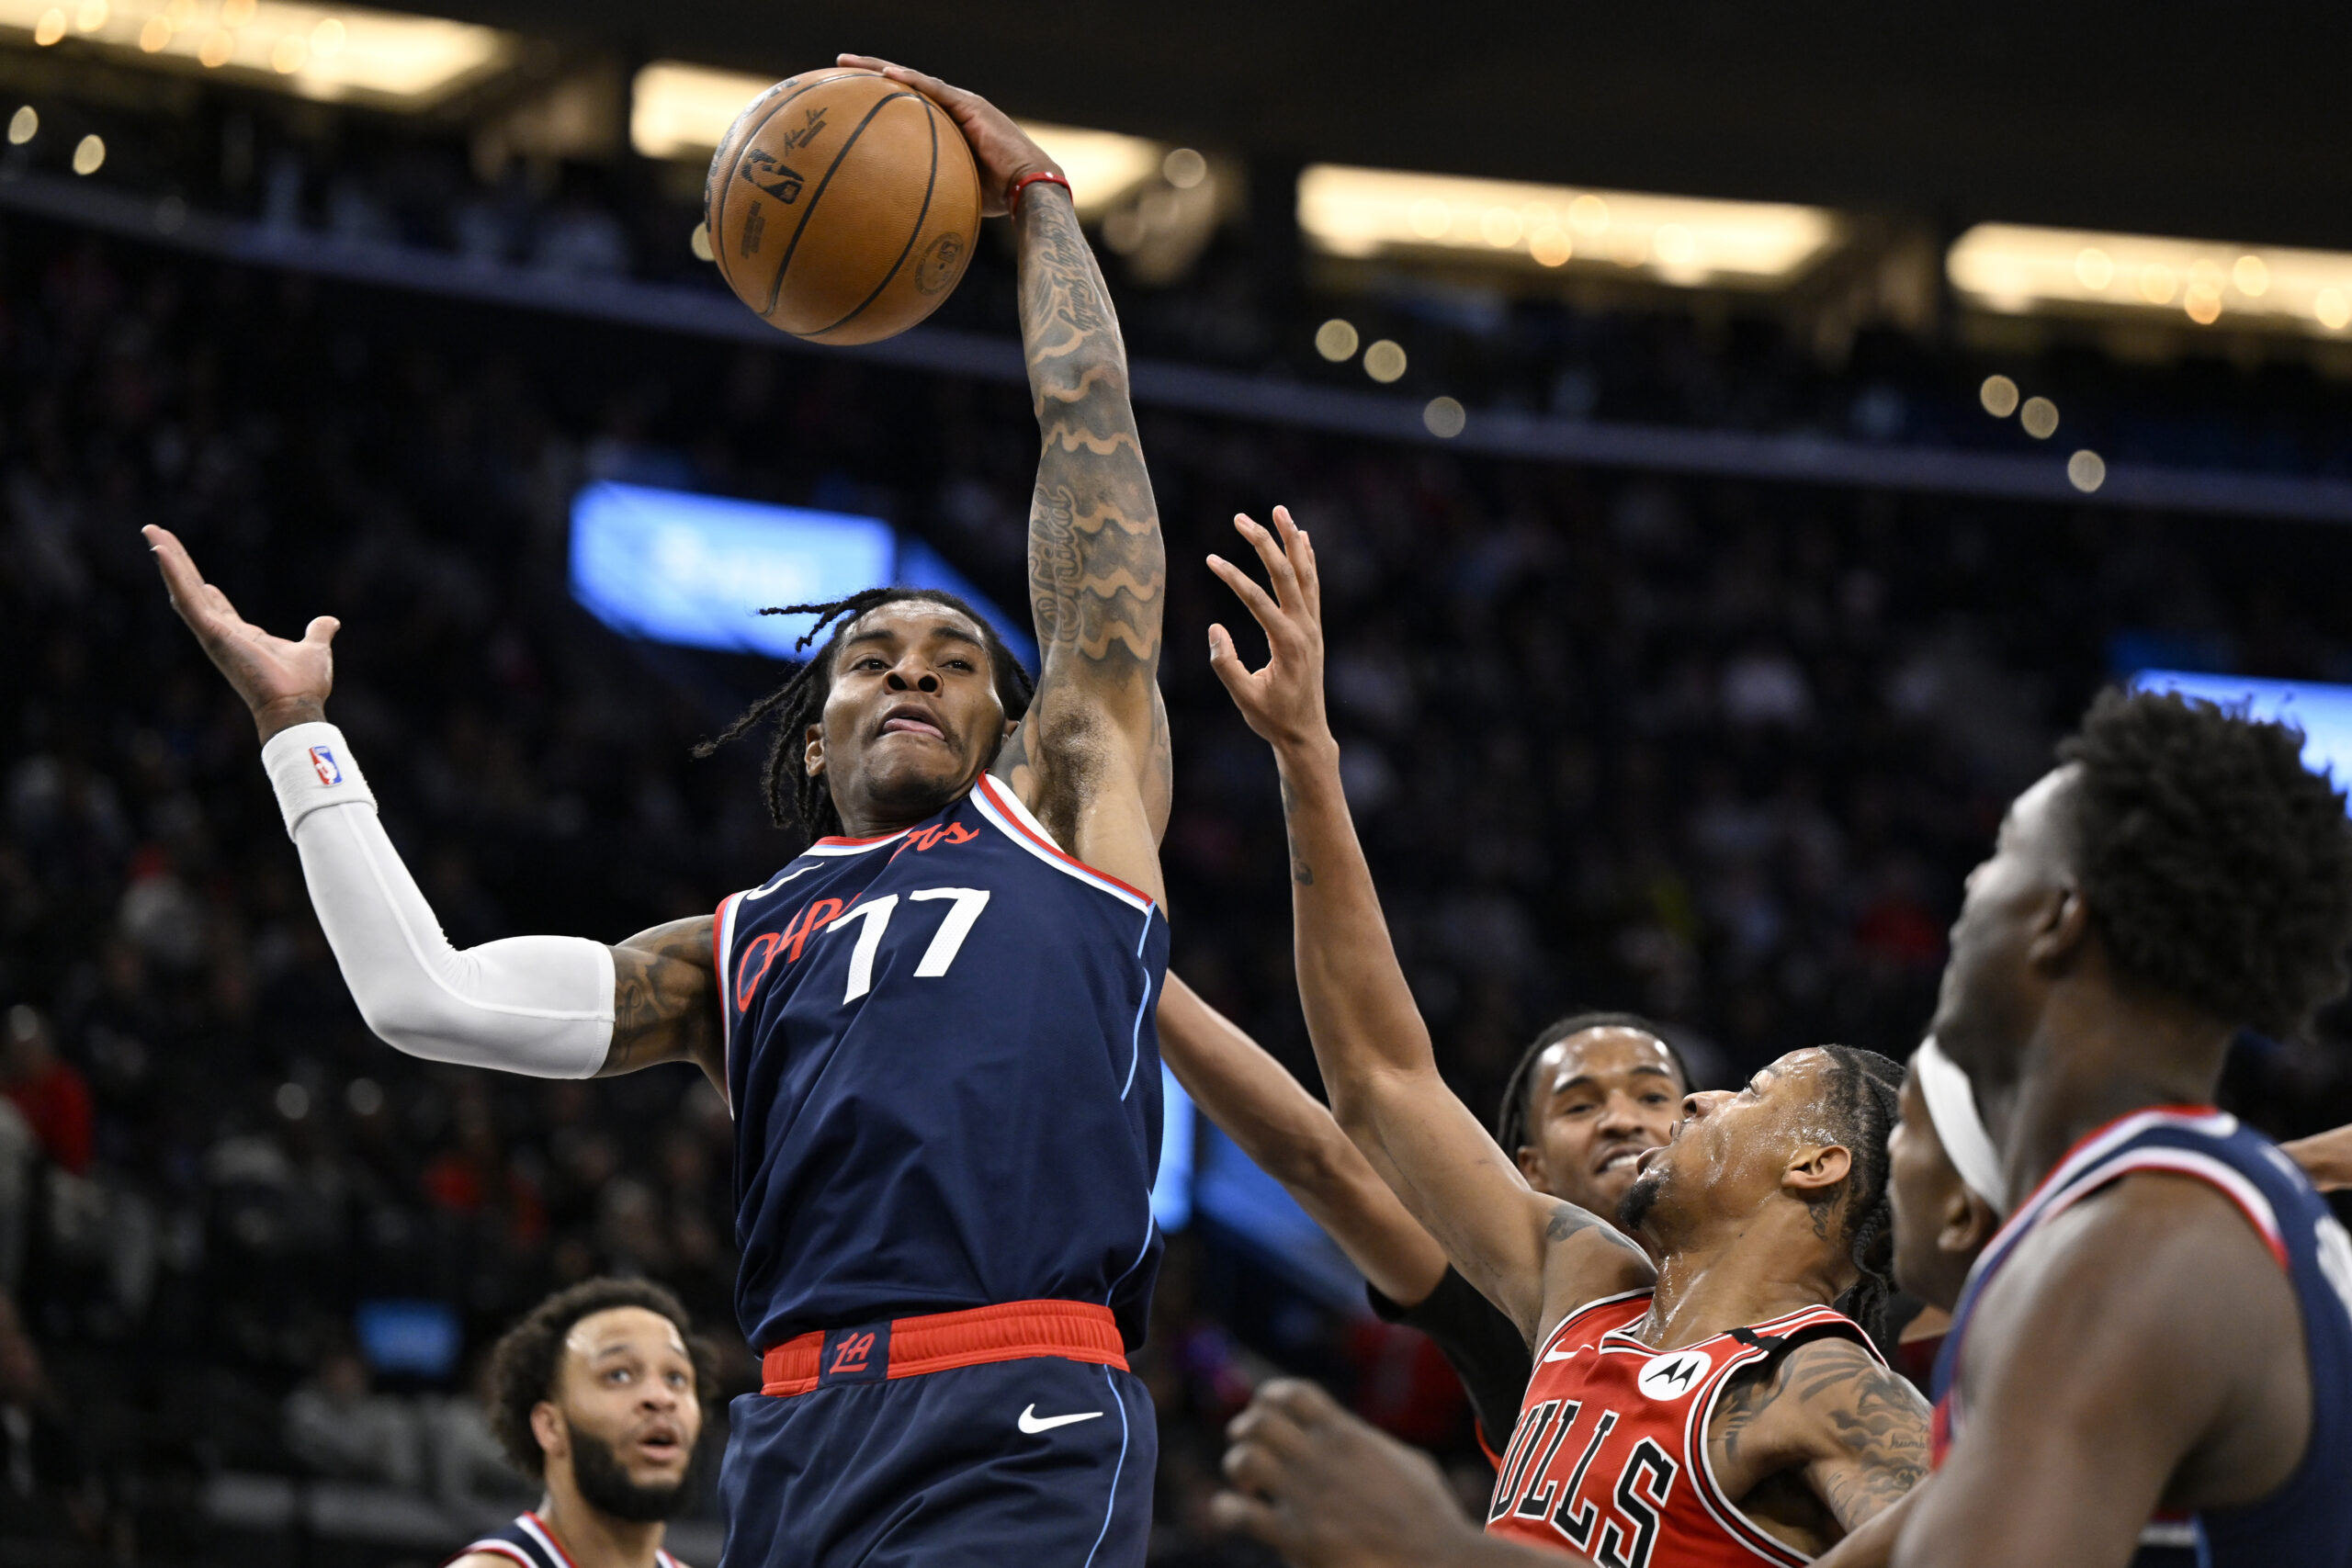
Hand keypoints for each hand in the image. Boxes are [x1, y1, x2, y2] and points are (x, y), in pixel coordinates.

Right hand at [144, 524, 337, 741]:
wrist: (296, 706)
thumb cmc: (303, 685)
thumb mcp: (314, 649)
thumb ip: (318, 633)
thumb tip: (330, 622)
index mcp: (241, 634)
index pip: (212, 602)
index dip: (198, 583)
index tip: (184, 564)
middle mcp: (221, 632)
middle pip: (192, 588)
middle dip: (174, 560)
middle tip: (154, 533)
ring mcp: (213, 632)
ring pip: (183, 588)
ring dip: (168, 559)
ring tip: (150, 531)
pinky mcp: (212, 633)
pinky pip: (188, 599)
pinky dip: (174, 574)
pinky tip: (160, 550)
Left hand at [836, 55, 1058, 215]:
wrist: (1029, 189)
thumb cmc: (998, 198)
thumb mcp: (955, 189)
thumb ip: (930, 188)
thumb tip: (899, 212)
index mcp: (950, 124)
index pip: (910, 103)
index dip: (881, 96)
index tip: (850, 93)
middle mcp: (954, 108)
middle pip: (906, 85)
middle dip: (871, 73)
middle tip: (839, 64)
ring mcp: (962, 103)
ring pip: (915, 79)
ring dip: (881, 69)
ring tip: (848, 61)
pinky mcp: (971, 106)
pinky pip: (935, 90)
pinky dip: (910, 81)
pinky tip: (886, 74)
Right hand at [1207, 507, 1330, 756]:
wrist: (1306, 733)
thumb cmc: (1272, 718)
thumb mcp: (1243, 698)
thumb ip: (1226, 664)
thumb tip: (1214, 628)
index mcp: (1287, 644)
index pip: (1257, 600)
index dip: (1232, 578)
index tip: (1209, 559)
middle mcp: (1305, 628)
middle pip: (1285, 575)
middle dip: (1263, 543)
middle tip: (1241, 518)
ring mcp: (1313, 626)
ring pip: (1305, 573)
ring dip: (1292, 540)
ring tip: (1280, 510)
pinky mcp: (1314, 628)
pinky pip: (1312, 585)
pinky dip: (1307, 559)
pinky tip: (1301, 538)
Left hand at [1212, 1379, 1488, 1567]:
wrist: (1438, 1562)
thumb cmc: (1431, 1516)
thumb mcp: (1408, 1461)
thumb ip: (1373, 1443)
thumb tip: (1357, 1437)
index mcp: (1348, 1436)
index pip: (1294, 1394)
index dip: (1270, 1398)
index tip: (1266, 1412)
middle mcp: (1322, 1458)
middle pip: (1258, 1420)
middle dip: (1245, 1430)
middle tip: (1249, 1448)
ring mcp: (1306, 1497)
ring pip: (1243, 1458)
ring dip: (1237, 1467)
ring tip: (1247, 1485)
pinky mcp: (1297, 1537)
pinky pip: (1240, 1513)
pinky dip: (1227, 1510)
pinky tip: (1234, 1514)